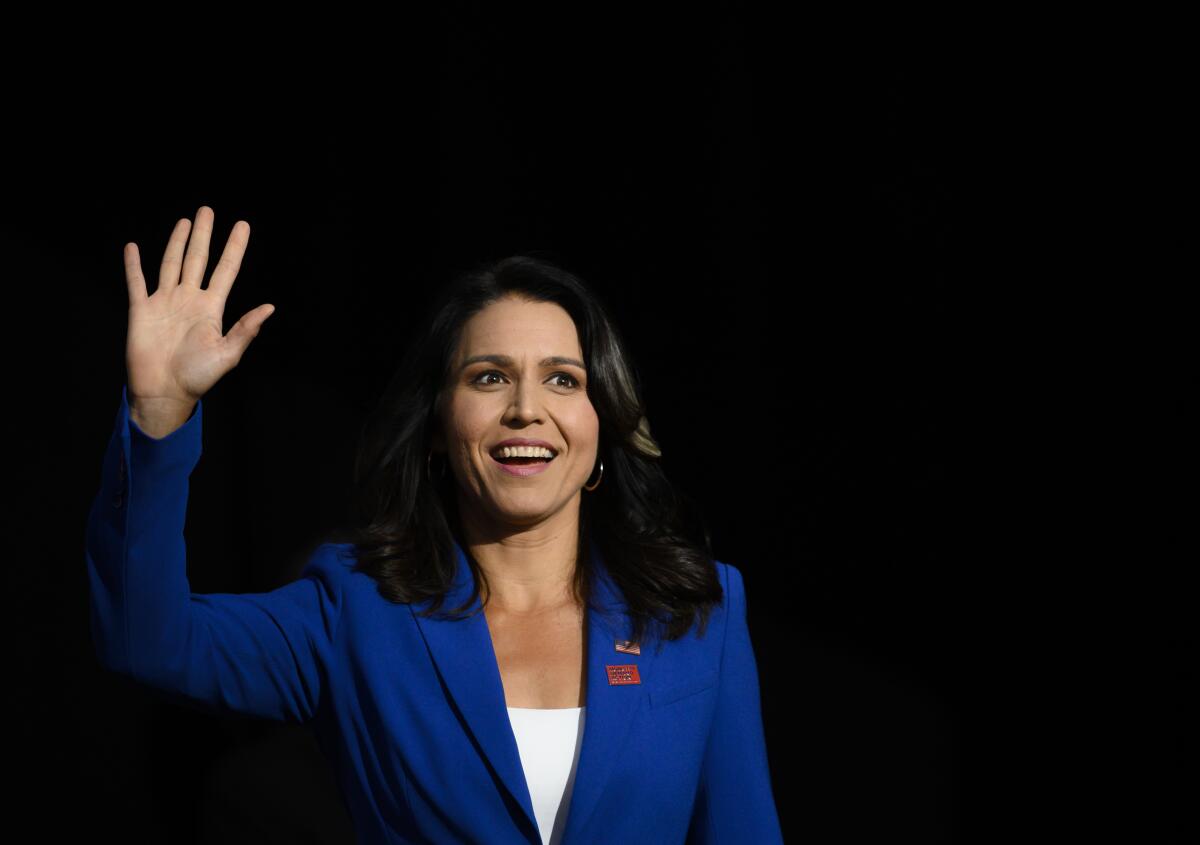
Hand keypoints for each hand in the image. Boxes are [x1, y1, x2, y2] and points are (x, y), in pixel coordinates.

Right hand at [123, 206, 273, 411]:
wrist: (164, 392)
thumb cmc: (198, 377)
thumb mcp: (227, 354)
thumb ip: (246, 329)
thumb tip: (270, 307)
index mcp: (211, 308)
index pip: (226, 270)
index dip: (234, 247)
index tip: (242, 225)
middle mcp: (189, 300)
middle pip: (198, 259)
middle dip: (204, 235)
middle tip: (207, 210)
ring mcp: (165, 302)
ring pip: (171, 264)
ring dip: (177, 242)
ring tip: (185, 221)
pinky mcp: (141, 310)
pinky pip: (136, 282)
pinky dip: (133, 265)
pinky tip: (133, 247)